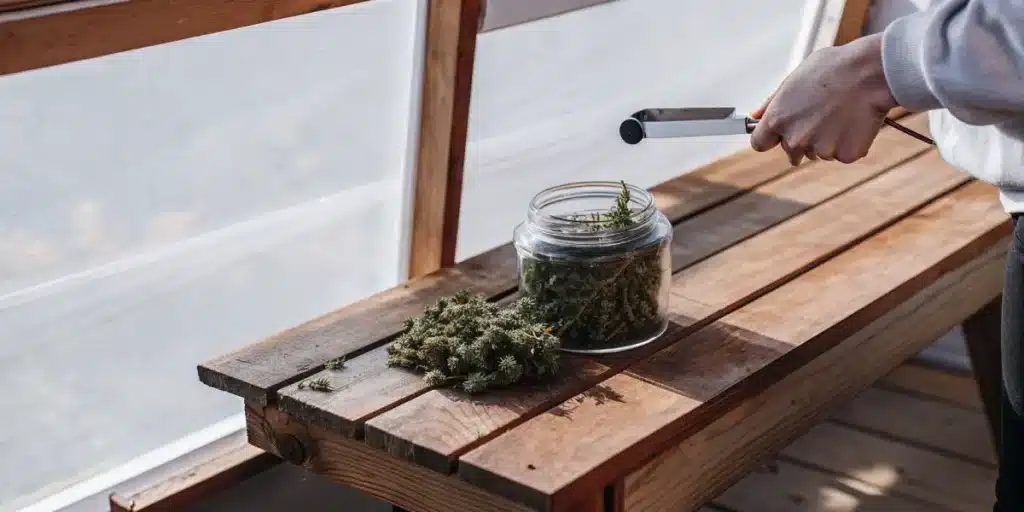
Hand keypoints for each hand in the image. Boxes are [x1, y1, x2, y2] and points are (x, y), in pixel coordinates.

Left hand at [750, 33, 898, 165]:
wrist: (870, 71)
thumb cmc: (833, 68)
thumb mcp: (794, 78)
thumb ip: (772, 102)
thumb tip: (755, 115)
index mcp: (777, 119)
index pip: (760, 143)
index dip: (771, 138)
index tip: (779, 133)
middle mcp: (794, 139)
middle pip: (791, 151)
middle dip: (804, 138)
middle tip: (822, 114)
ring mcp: (820, 149)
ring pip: (819, 152)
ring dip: (828, 140)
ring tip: (842, 112)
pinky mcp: (845, 155)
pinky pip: (843, 154)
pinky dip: (850, 142)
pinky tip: (856, 121)